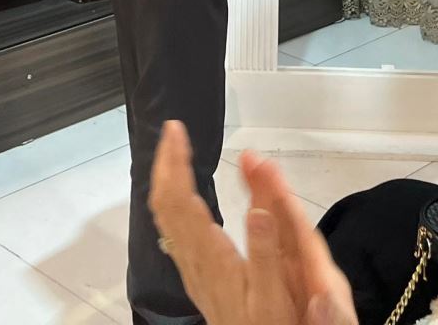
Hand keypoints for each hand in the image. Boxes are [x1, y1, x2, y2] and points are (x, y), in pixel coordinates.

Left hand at [150, 120, 355, 324]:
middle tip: (173, 131)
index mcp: (211, 255)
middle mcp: (193, 257)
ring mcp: (189, 265)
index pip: (181, 200)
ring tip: (173, 151)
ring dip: (166, 179)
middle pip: (165, 203)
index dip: (175, 163)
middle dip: (166, 162)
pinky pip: (171, 227)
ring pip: (164, 215)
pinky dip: (171, 199)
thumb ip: (266, 253)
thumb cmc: (267, 324)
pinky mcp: (193, 270)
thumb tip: (259, 211)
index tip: (178, 132)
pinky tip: (180, 193)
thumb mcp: (273, 295)